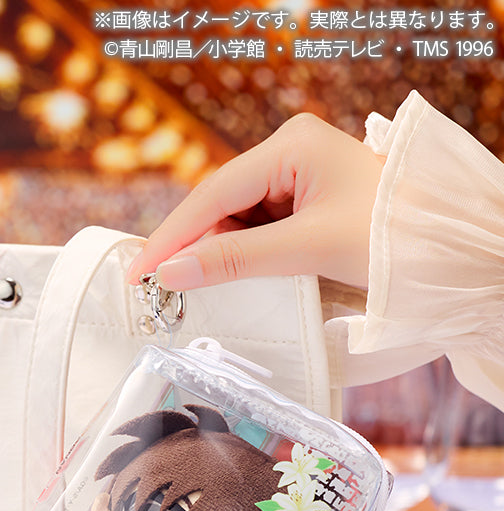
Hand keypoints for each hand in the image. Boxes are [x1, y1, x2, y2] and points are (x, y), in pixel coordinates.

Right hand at [127, 114, 384, 290]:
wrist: (447, 250)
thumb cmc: (391, 238)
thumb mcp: (307, 250)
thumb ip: (235, 261)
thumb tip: (171, 273)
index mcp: (292, 145)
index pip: (214, 192)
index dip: (172, 235)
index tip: (139, 271)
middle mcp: (289, 152)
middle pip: (219, 203)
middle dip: (191, 245)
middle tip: (157, 287)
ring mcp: (295, 175)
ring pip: (233, 218)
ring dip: (214, 253)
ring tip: (192, 287)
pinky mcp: (301, 200)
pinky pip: (254, 228)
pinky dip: (237, 255)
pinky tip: (226, 276)